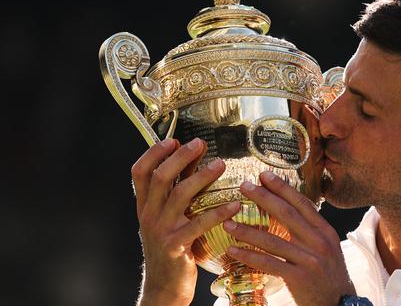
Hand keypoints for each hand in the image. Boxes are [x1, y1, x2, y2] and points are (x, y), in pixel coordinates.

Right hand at [131, 137, 240, 305]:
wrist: (164, 286)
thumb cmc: (172, 246)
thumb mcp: (169, 217)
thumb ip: (178, 190)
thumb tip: (195, 158)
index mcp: (144, 205)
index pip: (139, 172)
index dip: (153, 153)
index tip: (173, 139)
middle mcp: (149, 215)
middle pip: (160, 178)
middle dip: (180, 157)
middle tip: (200, 143)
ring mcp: (161, 230)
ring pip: (180, 195)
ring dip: (201, 176)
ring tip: (220, 165)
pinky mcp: (176, 246)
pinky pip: (199, 223)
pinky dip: (219, 212)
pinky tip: (235, 204)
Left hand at [223, 171, 355, 305]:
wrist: (339, 303)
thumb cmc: (328, 273)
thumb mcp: (326, 246)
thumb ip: (309, 229)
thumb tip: (285, 208)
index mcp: (325, 230)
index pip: (302, 203)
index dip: (282, 188)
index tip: (264, 175)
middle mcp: (318, 242)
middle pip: (288, 214)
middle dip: (264, 198)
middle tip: (244, 186)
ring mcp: (309, 260)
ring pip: (274, 240)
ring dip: (248, 230)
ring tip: (228, 222)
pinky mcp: (299, 278)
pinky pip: (269, 264)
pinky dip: (250, 256)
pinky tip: (233, 250)